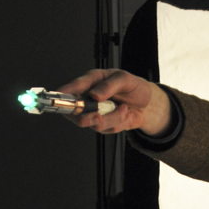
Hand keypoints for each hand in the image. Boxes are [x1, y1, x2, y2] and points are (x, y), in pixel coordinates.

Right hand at [57, 69, 171, 135]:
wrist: (148, 104)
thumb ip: (109, 85)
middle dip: (88, 116)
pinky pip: (107, 129)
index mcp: (92, 81)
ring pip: (94, 123)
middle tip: (98, 115)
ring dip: (113, 118)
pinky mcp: (104, 124)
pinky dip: (119, 123)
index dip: (65, 93)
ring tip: (123, 108)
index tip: (61, 96)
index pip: (74, 87)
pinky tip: (124, 114)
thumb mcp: (125, 79)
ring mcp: (95, 113)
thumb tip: (94, 94)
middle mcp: (90, 98)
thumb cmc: (135, 87)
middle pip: (76, 112)